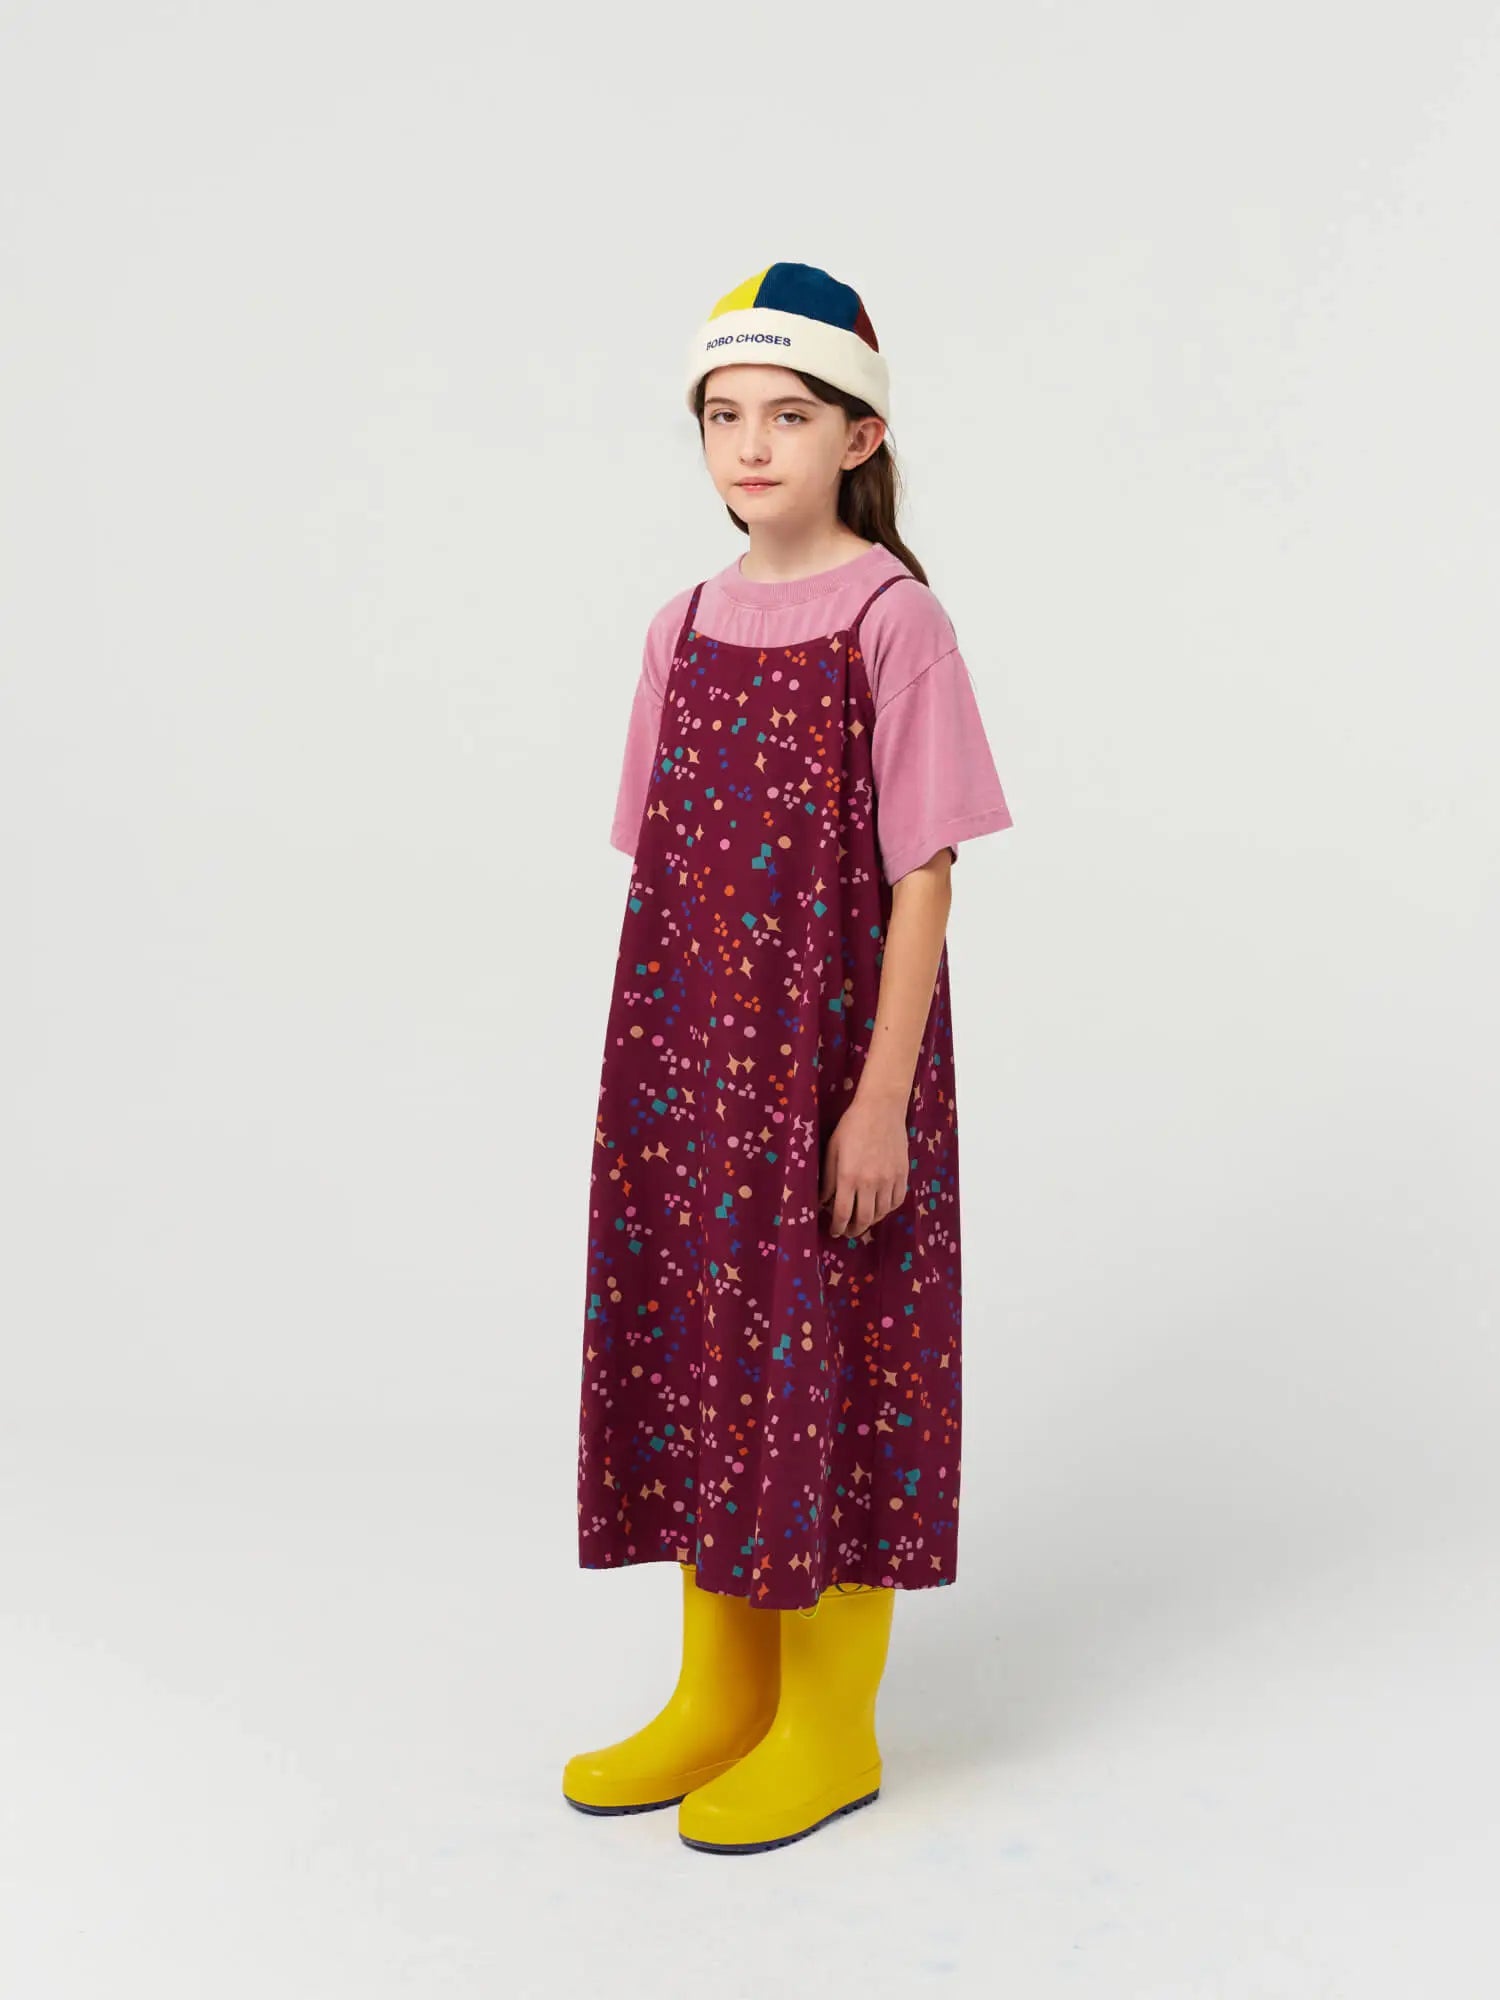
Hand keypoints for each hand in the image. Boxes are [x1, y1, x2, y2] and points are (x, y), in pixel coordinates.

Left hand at [819, 1093, 909, 1238]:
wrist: (881, 1108)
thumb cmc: (852, 1126)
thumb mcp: (832, 1150)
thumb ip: (829, 1179)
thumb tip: (824, 1202)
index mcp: (849, 1177)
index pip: (843, 1213)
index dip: (837, 1226)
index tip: (834, 1231)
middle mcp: (870, 1182)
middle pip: (864, 1219)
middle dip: (854, 1229)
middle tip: (848, 1232)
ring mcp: (889, 1179)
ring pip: (881, 1212)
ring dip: (871, 1221)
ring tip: (863, 1220)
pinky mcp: (902, 1174)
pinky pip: (897, 1201)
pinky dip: (887, 1209)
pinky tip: (880, 1208)